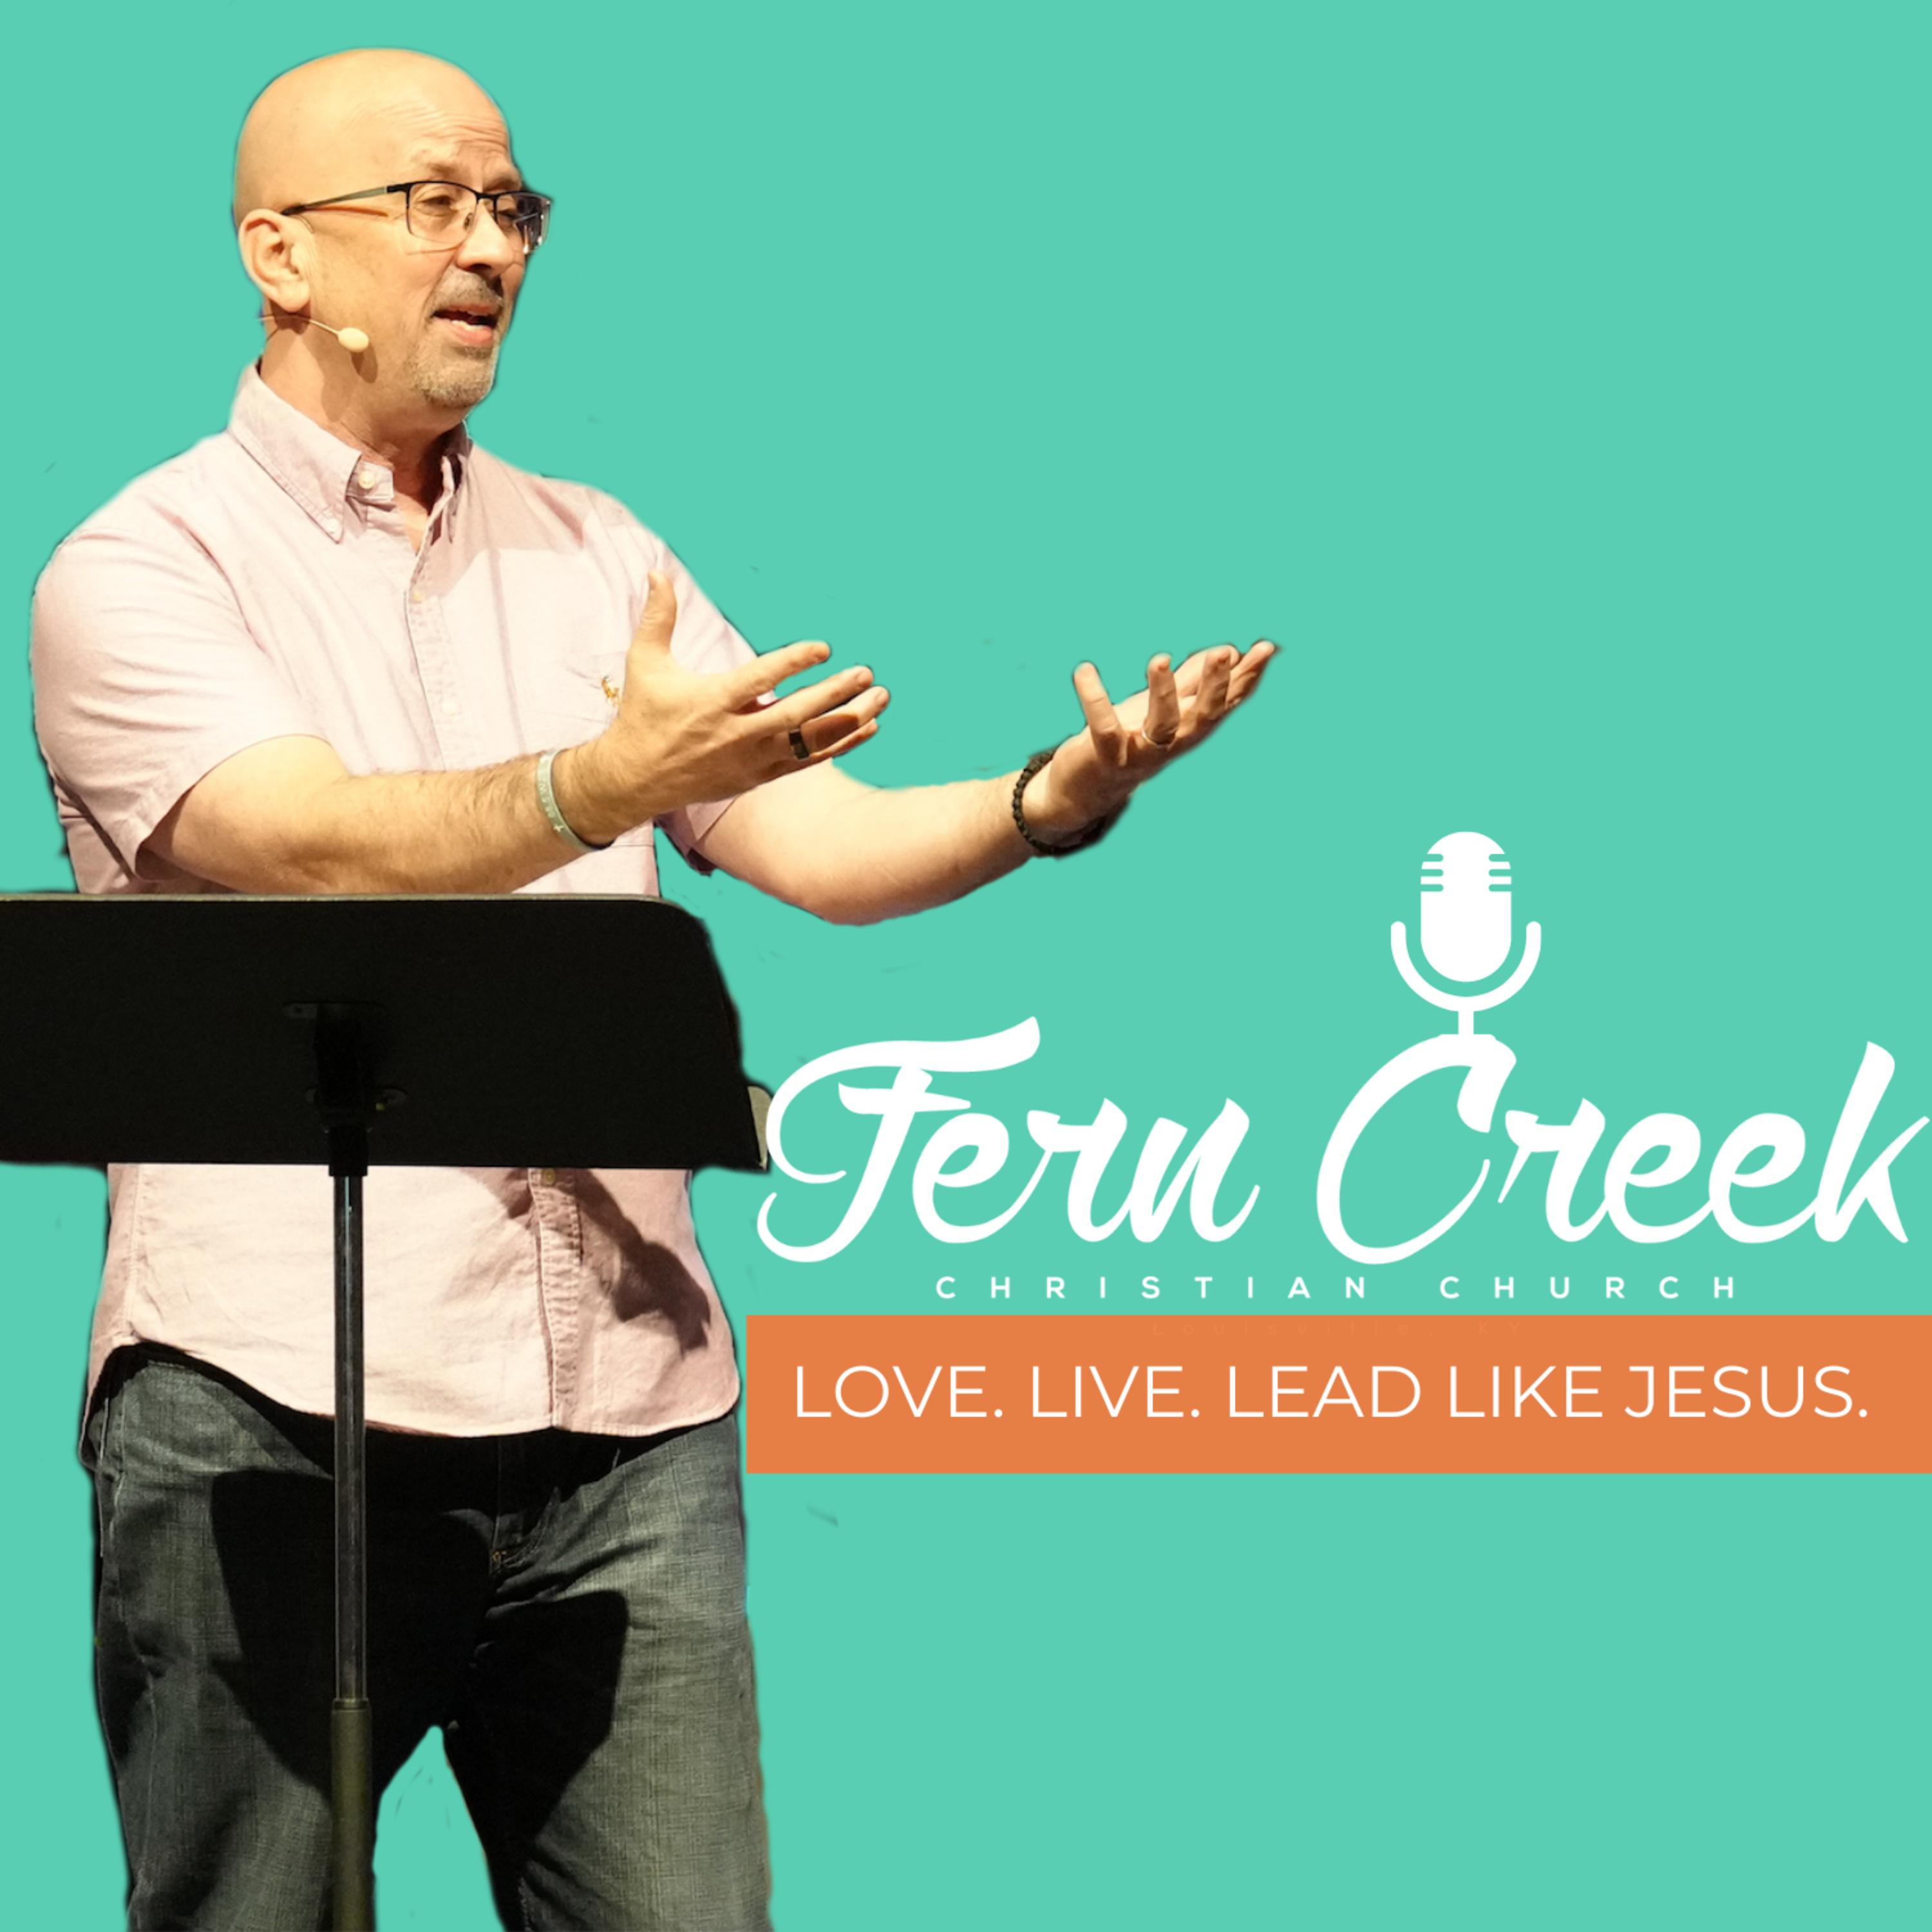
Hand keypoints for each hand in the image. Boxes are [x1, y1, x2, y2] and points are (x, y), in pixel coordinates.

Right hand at [555, 571, 888, 842]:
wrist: (636, 780)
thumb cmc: (642, 716)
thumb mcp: (644, 664)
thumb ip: (657, 617)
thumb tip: (657, 571)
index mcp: (712, 702)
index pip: (760, 679)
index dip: (794, 663)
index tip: (823, 647)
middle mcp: (736, 734)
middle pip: (796, 714)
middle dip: (835, 694)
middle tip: (866, 673)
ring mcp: (752, 759)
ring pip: (810, 740)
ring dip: (849, 719)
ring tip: (880, 698)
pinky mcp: (761, 776)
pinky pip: (809, 761)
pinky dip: (841, 745)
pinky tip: (868, 728)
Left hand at [1022, 638, 1275, 840]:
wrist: (1085, 788)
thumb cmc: (1129, 740)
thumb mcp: (1165, 706)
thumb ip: (1194, 680)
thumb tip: (1230, 651)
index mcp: (1190, 726)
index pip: (1227, 702)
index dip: (1248, 678)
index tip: (1265, 647)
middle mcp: (1173, 742)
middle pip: (1203, 717)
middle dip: (1214, 686)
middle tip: (1223, 653)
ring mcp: (1142, 752)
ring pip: (1161, 724)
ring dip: (1163, 692)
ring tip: (1160, 658)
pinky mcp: (1107, 756)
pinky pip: (1104, 727)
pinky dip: (1094, 698)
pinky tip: (1084, 670)